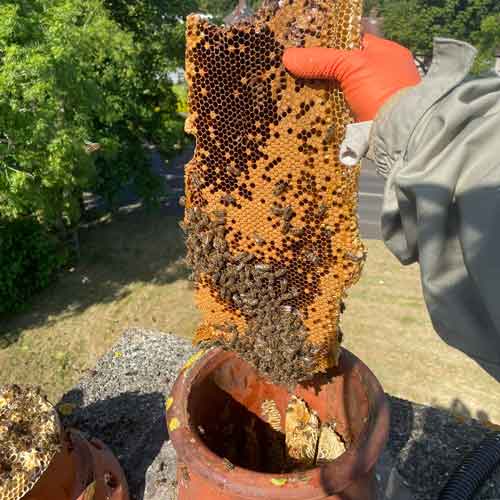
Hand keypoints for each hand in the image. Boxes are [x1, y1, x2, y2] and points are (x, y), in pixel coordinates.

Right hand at [283, 33, 420, 121]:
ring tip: (298, 94)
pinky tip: (311, 113)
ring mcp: (375, 101)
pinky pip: (341, 113)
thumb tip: (288, 57)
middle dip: (322, 74)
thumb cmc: (382, 89)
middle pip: (344, 70)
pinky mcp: (366, 122)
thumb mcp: (351, 65)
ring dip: (323, 96)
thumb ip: (321, 60)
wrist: (397, 132)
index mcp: (386, 54)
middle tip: (298, 73)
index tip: (306, 51)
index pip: (352, 43)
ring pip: (341, 94)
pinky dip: (328, 113)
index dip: (329, 45)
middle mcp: (382, 76)